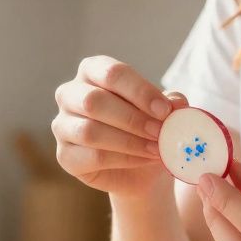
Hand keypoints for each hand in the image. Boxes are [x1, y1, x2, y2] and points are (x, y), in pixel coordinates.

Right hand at [53, 56, 183, 197]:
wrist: (142, 169)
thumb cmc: (148, 129)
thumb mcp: (165, 113)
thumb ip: (170, 103)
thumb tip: (177, 103)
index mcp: (92, 71)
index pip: (112, 73)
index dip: (140, 91)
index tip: (165, 110)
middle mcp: (70, 94)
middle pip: (94, 101)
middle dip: (132, 118)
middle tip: (160, 132)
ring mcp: (62, 125)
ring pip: (89, 131)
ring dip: (128, 141)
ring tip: (156, 149)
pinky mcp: (65, 156)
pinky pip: (91, 157)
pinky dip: (123, 159)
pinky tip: (143, 159)